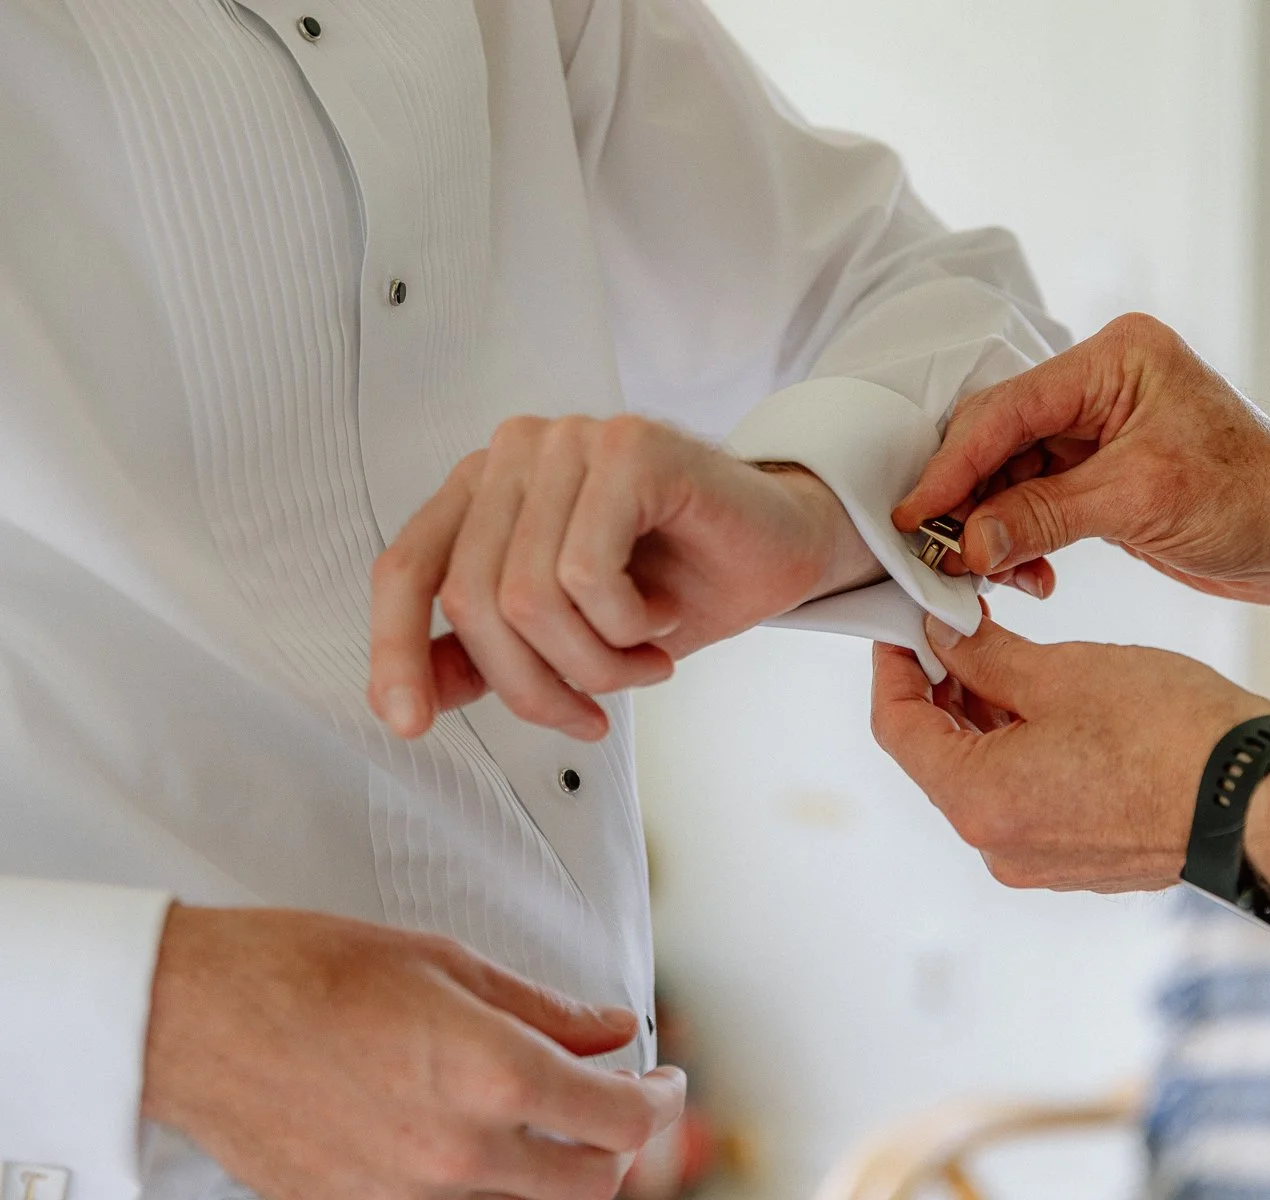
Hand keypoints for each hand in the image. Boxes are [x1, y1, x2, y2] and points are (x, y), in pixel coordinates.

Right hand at [142, 905, 685, 1199]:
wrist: (193, 1017)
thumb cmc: (303, 971)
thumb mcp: (446, 963)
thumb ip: (543, 1009)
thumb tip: (608, 1029)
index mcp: (490, 1076)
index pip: (621, 1121)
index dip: (660, 1101)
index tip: (662, 1079)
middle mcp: (458, 1152)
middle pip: (592, 1185)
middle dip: (621, 1146)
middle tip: (620, 1100)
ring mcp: (408, 1193)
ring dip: (553, 1165)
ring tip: (545, 1110)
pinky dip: (481, 1177)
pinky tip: (468, 1130)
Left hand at [368, 414, 879, 739]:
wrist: (778, 551)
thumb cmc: (678, 583)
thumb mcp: (567, 637)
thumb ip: (487, 656)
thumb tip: (412, 701)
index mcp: (484, 487)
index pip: (406, 569)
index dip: (396, 652)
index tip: (409, 724)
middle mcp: (516, 452)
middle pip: (473, 600)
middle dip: (536, 684)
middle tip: (592, 711)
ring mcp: (571, 441)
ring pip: (529, 597)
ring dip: (595, 662)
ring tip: (643, 660)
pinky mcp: (628, 448)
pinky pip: (588, 573)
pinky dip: (628, 624)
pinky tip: (664, 615)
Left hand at [869, 615, 1269, 891]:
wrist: (1260, 798)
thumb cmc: (1170, 734)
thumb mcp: (1060, 673)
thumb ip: (985, 655)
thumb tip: (944, 635)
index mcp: (979, 801)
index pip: (898, 729)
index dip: (895, 667)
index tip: (906, 625)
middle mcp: (999, 847)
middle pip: (939, 756)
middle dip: (942, 687)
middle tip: (957, 626)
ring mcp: (1041, 862)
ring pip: (986, 776)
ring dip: (985, 717)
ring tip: (1006, 654)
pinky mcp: (1081, 860)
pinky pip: (1029, 798)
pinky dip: (1023, 749)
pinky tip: (1048, 703)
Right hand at [893, 313, 1269, 604]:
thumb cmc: (1254, 499)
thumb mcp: (1139, 503)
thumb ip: (1043, 515)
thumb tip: (967, 541)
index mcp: (1115, 359)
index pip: (1008, 408)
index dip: (953, 465)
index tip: (914, 515)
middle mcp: (1101, 383)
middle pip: (1000, 438)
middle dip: (969, 500)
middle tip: (939, 553)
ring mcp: (1100, 428)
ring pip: (1011, 474)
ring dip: (994, 529)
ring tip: (989, 575)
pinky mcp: (1101, 471)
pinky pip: (1036, 500)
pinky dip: (1022, 539)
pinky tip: (1026, 574)